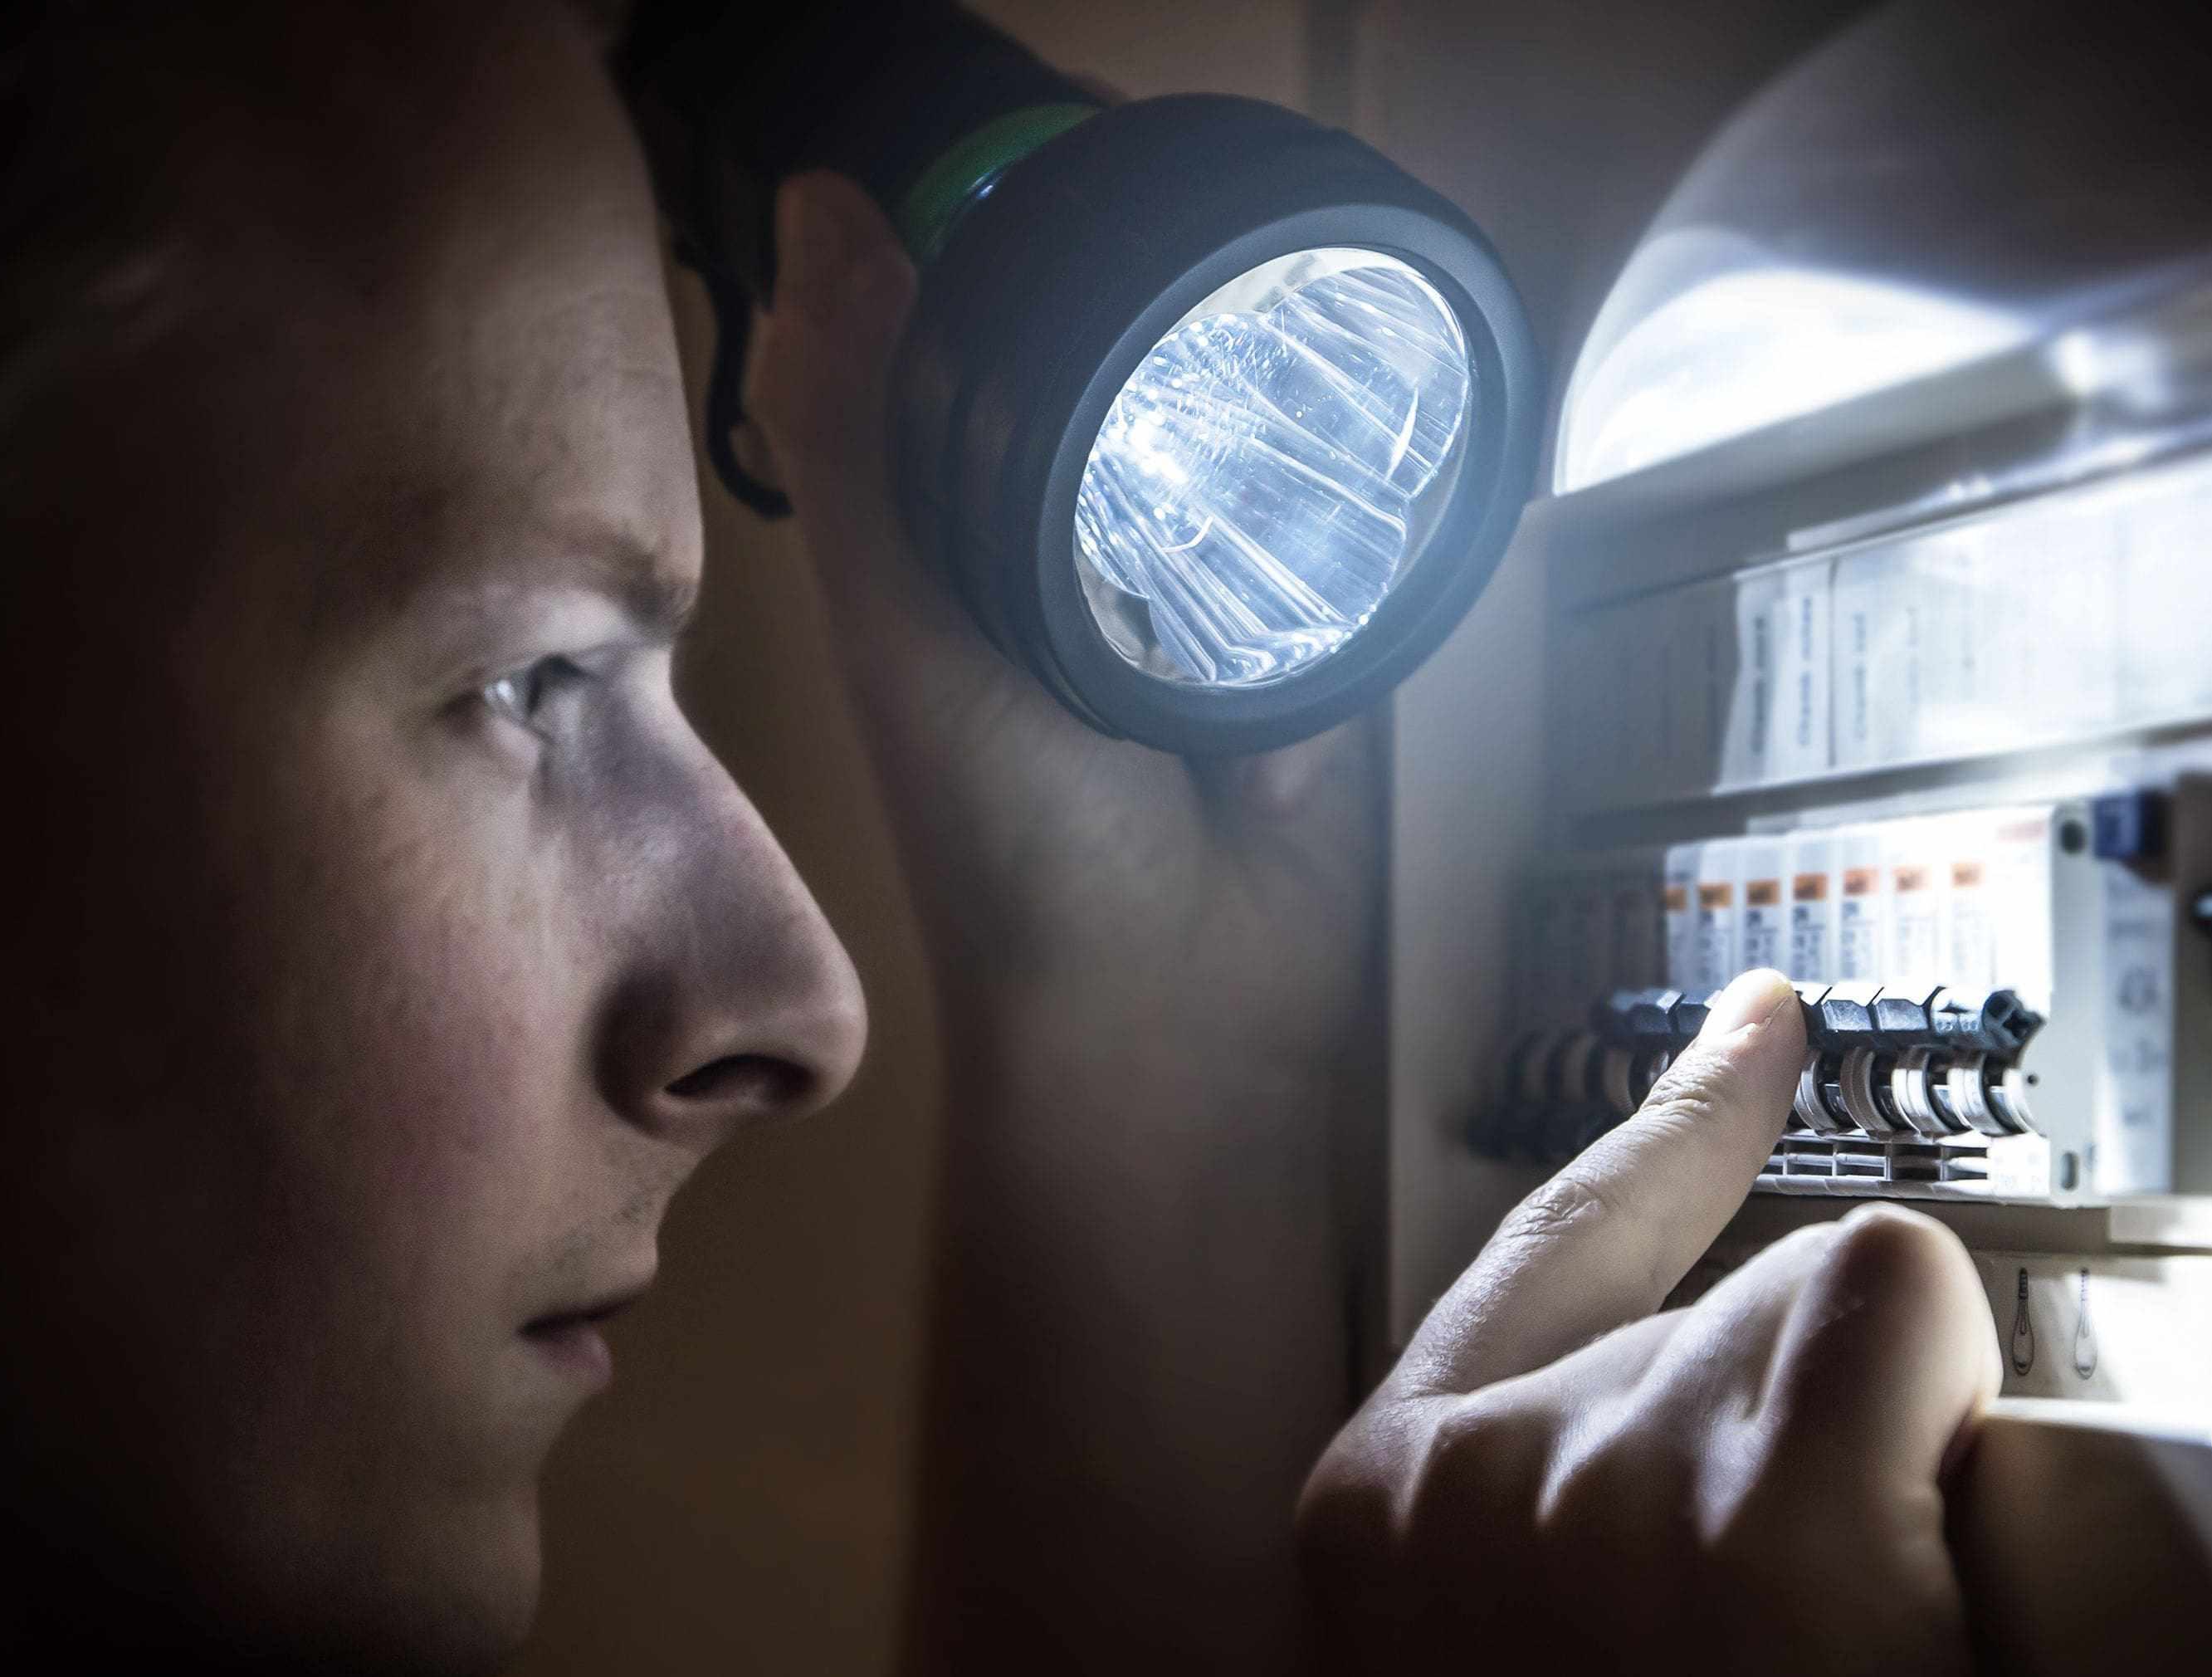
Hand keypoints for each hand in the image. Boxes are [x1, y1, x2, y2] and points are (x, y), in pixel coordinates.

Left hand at [742, 172, 1378, 1092]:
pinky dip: (1364, 477)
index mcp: (963, 530)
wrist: (1181, 1008)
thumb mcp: (905, 630)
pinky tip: (1387, 403)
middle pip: (1135, 358)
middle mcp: (1085, 547)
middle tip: (1211, 187)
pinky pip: (1354, 521)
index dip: (1020, 220)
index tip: (1077, 132)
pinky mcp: (1328, 640)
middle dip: (1171, 278)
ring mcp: (1216, 591)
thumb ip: (861, 439)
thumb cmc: (1009, 844)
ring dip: (1280, 370)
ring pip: (1251, 427)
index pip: (990, 326)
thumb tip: (824, 207)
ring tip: (1303, 277)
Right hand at [1297, 969, 1999, 1676]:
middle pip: (1722, 1301)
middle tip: (1808, 1666)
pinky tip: (1906, 1581)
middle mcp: (1471, 1463)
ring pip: (1828, 1317)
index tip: (1759, 1026)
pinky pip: (1909, 1307)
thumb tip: (1716, 1412)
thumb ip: (1544, 1524)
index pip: (1538, 1244)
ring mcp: (1611, 1471)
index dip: (1670, 1131)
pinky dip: (1946, 1411)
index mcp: (1374, 1511)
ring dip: (1879, 1472)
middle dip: (1803, 1444)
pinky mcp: (1770, 1498)